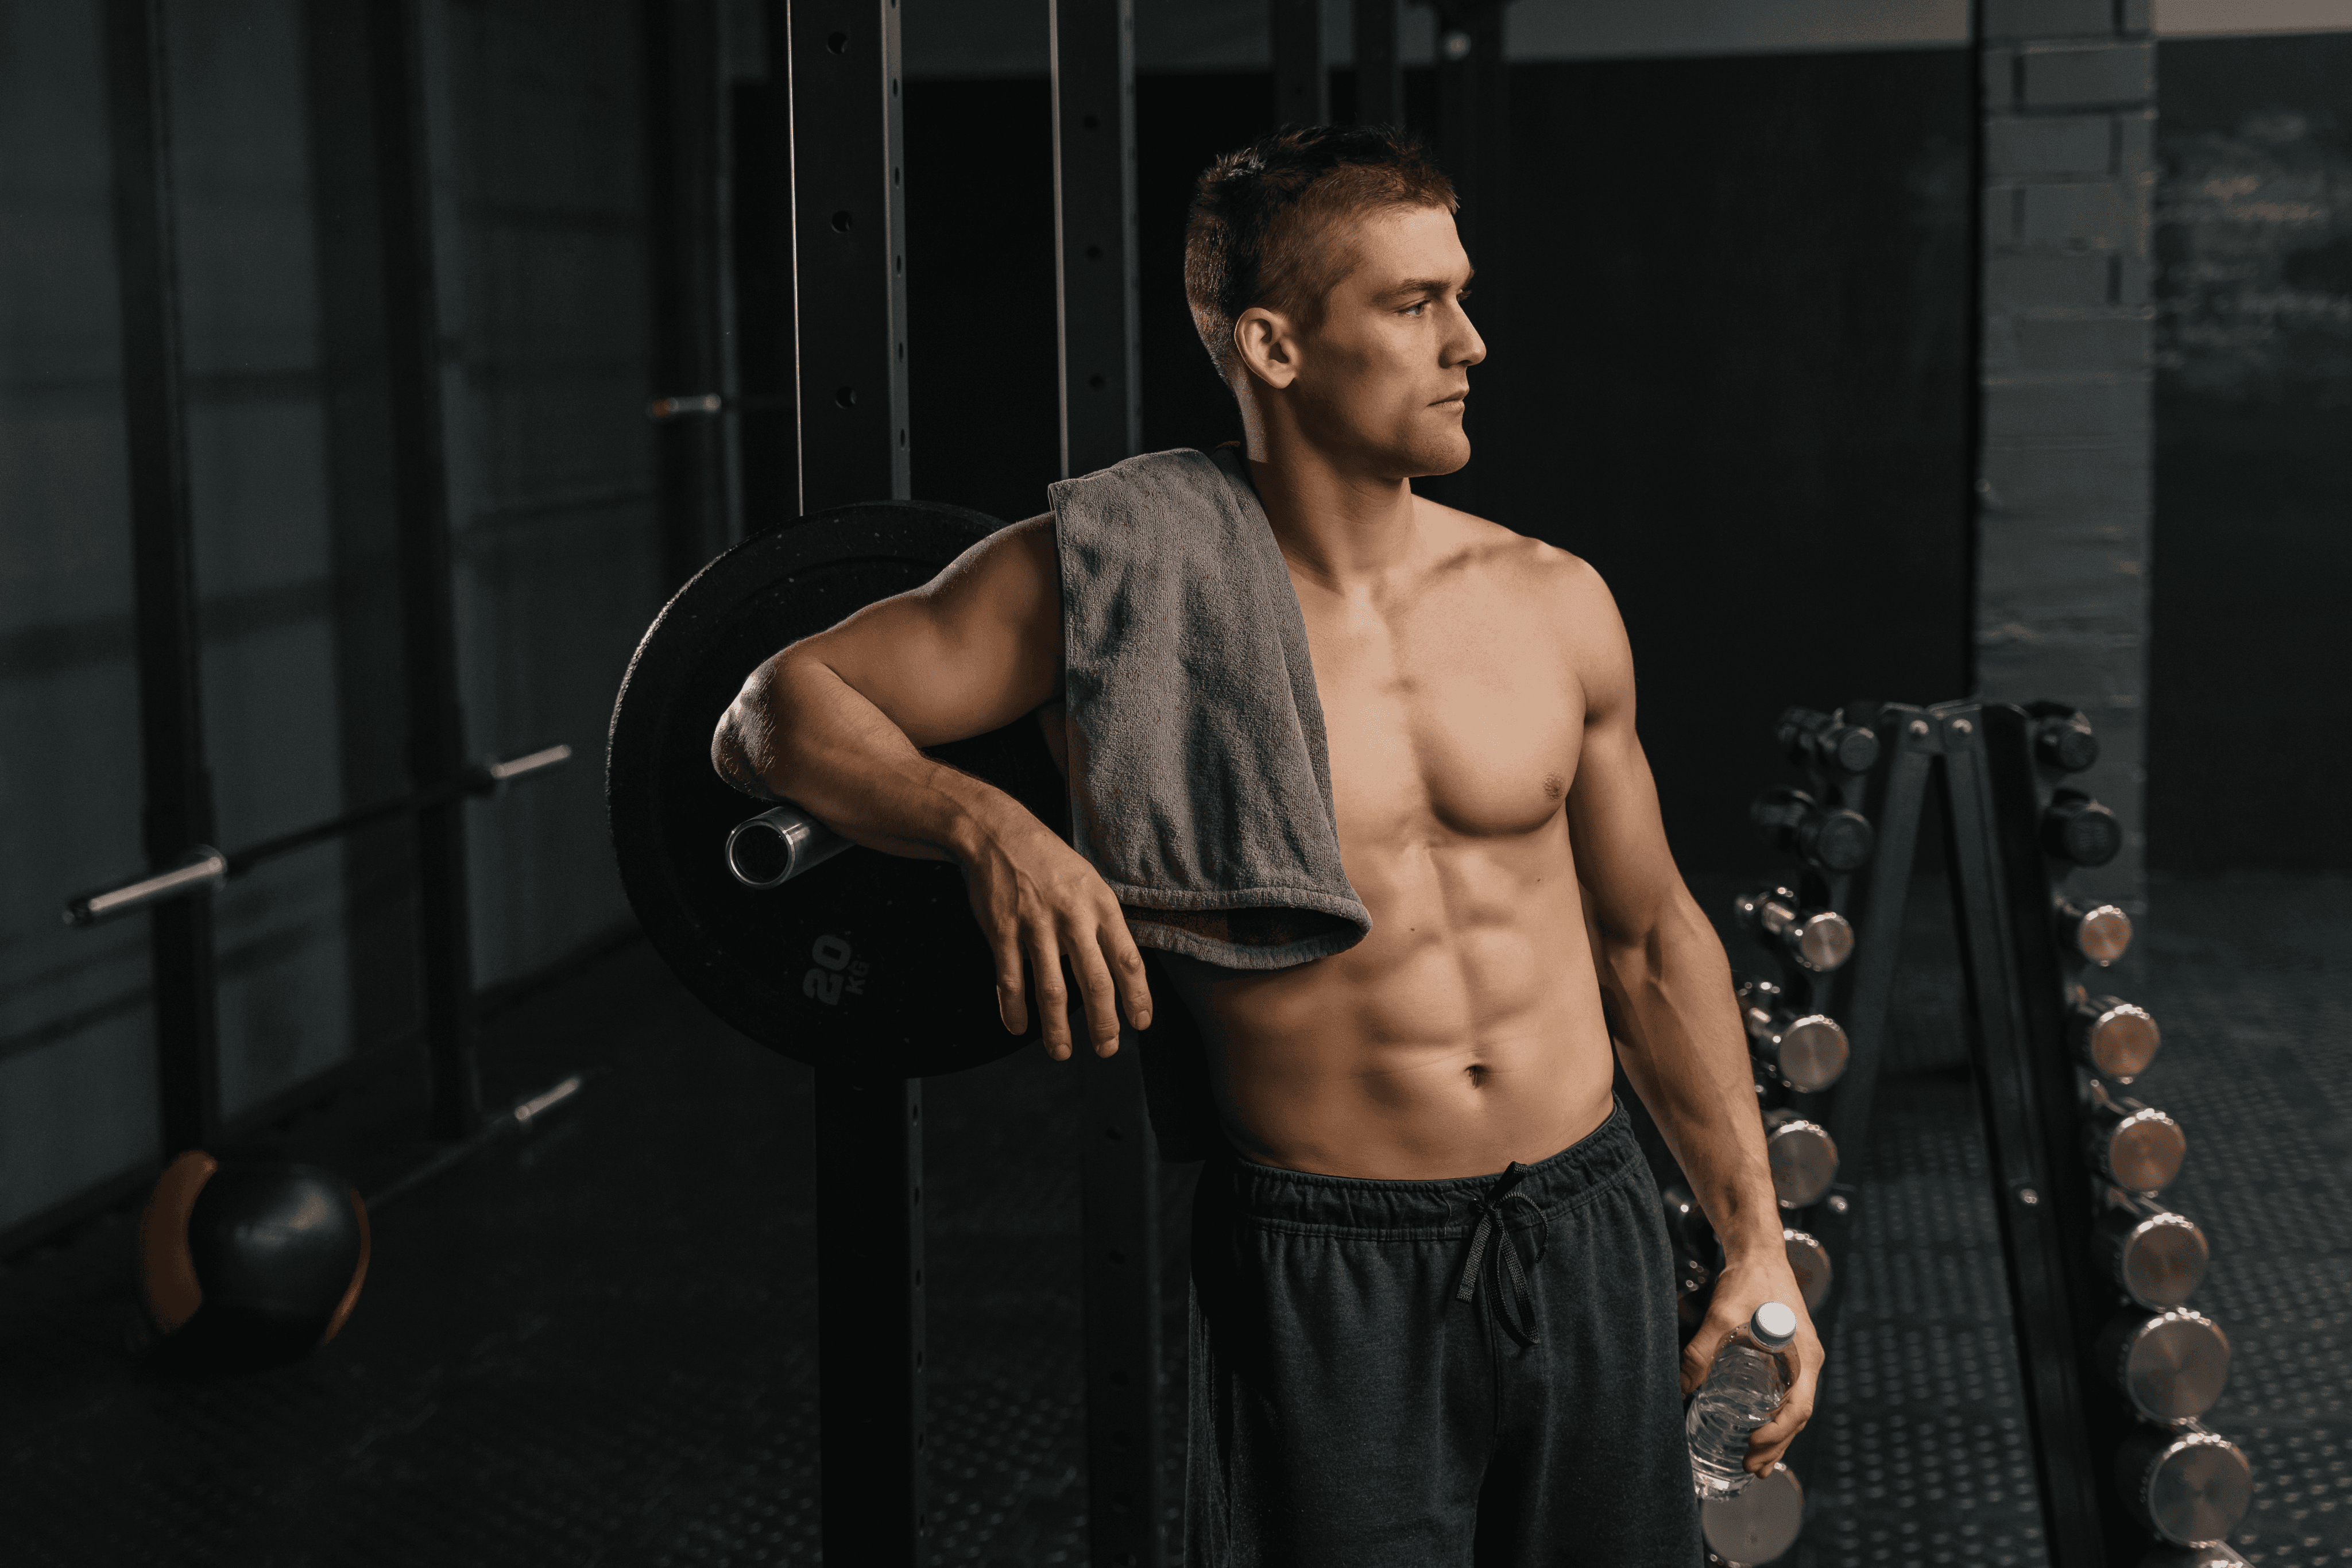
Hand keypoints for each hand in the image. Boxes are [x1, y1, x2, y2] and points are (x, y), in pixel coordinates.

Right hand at [957, 805, 1150, 1058]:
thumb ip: (1103, 921)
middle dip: (1104, 1023)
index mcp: (1100, 905)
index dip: (1137, 996)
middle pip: (1095, 981)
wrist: (997, 832)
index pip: (1128, 959)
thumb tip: (1119, 967)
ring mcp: (1036, 925)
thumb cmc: (1048, 860)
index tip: (1141, 1023)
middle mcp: (1072, 917)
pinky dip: (1013, 1009)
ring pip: (1052, 989)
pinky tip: (1017, 1027)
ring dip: (1057, 1027)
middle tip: (1107, 1049)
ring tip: (1061, 1052)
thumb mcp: (1088, 881)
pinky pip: (1010, 979)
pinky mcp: (1003, 930)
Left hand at [1681, 1253, 1822, 1478]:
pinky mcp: (1788, 1355)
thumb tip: (1681, 1386)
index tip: (1753, 1441)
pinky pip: (1787, 1394)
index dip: (1777, 1431)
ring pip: (1794, 1408)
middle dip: (1777, 1444)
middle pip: (1798, 1415)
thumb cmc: (1748, 1279)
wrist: (1758, 1252)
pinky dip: (1776, 1417)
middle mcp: (1808, 1362)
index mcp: (1804, 1356)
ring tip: (1757, 1463)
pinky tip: (1758, 1429)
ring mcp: (1801, 1359)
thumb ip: (1702, 1350)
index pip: (1798, 1407)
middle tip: (1752, 1467)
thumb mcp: (1722, 1315)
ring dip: (1778, 1436)